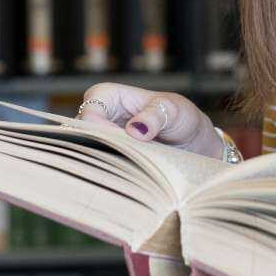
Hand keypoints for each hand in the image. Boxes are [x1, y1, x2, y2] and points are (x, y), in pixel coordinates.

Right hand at [75, 83, 228, 160]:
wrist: (193, 143)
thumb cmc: (181, 117)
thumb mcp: (174, 110)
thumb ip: (155, 116)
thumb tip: (135, 129)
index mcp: (107, 95)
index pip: (88, 114)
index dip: (101, 131)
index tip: (125, 144)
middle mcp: (98, 116)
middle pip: (83, 137)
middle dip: (102, 151)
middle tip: (129, 162)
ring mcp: (100, 138)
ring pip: (89, 154)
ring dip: (108, 164)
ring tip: (133, 171)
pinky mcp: (107, 157)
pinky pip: (99, 168)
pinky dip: (112, 174)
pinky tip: (129, 179)